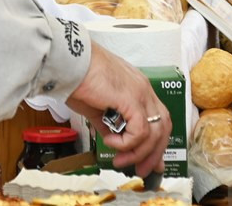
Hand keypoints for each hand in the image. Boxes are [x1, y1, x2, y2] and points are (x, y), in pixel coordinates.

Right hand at [67, 42, 170, 175]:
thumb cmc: (77, 77)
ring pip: (154, 132)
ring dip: (138, 152)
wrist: (69, 61)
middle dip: (154, 153)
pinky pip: (140, 130)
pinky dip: (127, 142)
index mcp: (137, 88)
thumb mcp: (96, 106)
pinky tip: (111, 141)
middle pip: (163, 127)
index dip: (157, 143)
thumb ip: (108, 122)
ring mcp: (140, 93)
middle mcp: (144, 89)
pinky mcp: (131, 99)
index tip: (150, 161)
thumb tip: (113, 138)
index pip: (158, 119)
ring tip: (120, 159)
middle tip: (141, 169)